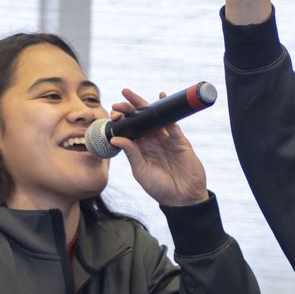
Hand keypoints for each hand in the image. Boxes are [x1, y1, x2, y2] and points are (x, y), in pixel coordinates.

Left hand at [109, 89, 208, 206]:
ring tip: (130, 95)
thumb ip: (131, 154)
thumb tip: (115, 138)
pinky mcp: (179, 140)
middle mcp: (152, 141)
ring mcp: (166, 139)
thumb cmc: (160, 188)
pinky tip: (161, 97)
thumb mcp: (141, 171)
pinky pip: (173, 122)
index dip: (120, 121)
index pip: (128, 130)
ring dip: (143, 105)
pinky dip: (167, 110)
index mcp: (140, 149)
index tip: (112, 115)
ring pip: (153, 117)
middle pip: (139, 120)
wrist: (182, 198)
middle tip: (118, 102)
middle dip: (128, 109)